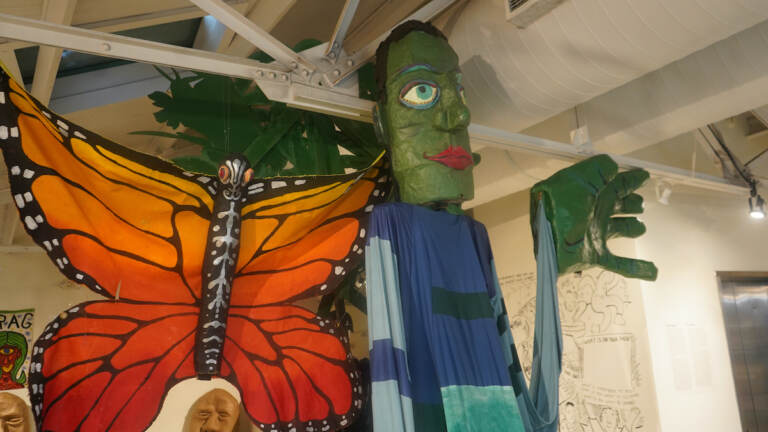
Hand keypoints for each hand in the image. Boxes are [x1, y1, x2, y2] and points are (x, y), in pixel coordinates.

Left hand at [530, 155, 657, 280]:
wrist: (546, 239)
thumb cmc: (561, 205)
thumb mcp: (577, 179)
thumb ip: (598, 169)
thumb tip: (615, 166)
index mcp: (591, 193)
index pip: (615, 183)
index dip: (630, 179)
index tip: (644, 175)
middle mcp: (593, 212)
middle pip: (617, 206)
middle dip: (630, 204)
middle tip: (639, 205)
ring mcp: (593, 234)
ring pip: (618, 230)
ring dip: (630, 228)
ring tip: (641, 228)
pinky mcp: (593, 255)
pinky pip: (619, 264)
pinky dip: (636, 269)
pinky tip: (653, 272)